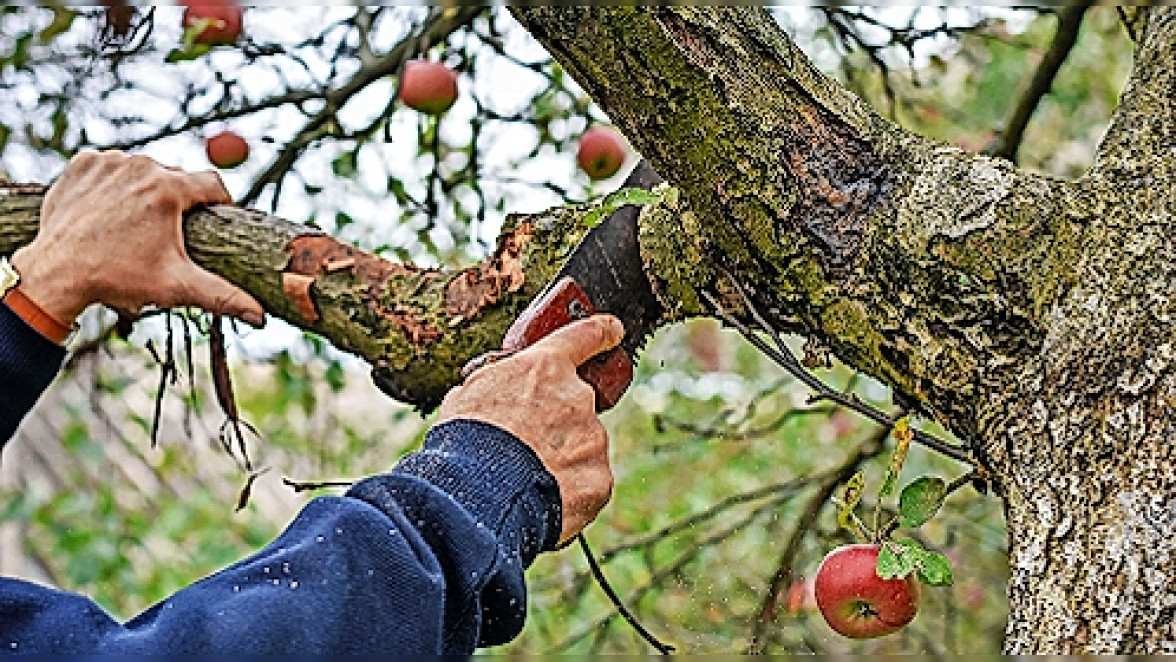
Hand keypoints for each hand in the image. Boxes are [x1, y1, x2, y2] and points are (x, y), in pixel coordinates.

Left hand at [11, 151, 264, 326]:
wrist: (56, 273)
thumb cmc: (118, 279)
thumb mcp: (176, 287)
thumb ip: (223, 297)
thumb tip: (261, 316)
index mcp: (168, 189)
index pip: (212, 184)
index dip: (219, 202)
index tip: (217, 216)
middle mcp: (140, 166)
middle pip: (176, 177)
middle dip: (178, 201)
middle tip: (168, 233)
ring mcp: (108, 162)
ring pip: (144, 171)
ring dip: (147, 191)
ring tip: (137, 224)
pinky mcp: (82, 164)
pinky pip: (112, 167)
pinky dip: (115, 183)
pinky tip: (110, 210)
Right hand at [437, 314, 623, 544]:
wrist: (478, 491)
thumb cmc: (465, 440)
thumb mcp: (470, 394)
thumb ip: (496, 385)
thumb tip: (495, 393)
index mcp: (545, 368)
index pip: (585, 337)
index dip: (602, 332)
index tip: (613, 331)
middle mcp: (578, 397)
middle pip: (578, 407)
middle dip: (558, 424)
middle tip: (527, 446)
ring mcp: (593, 438)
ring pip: (584, 448)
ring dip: (562, 460)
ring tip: (526, 478)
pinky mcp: (599, 478)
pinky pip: (588, 483)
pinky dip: (570, 492)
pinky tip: (542, 498)